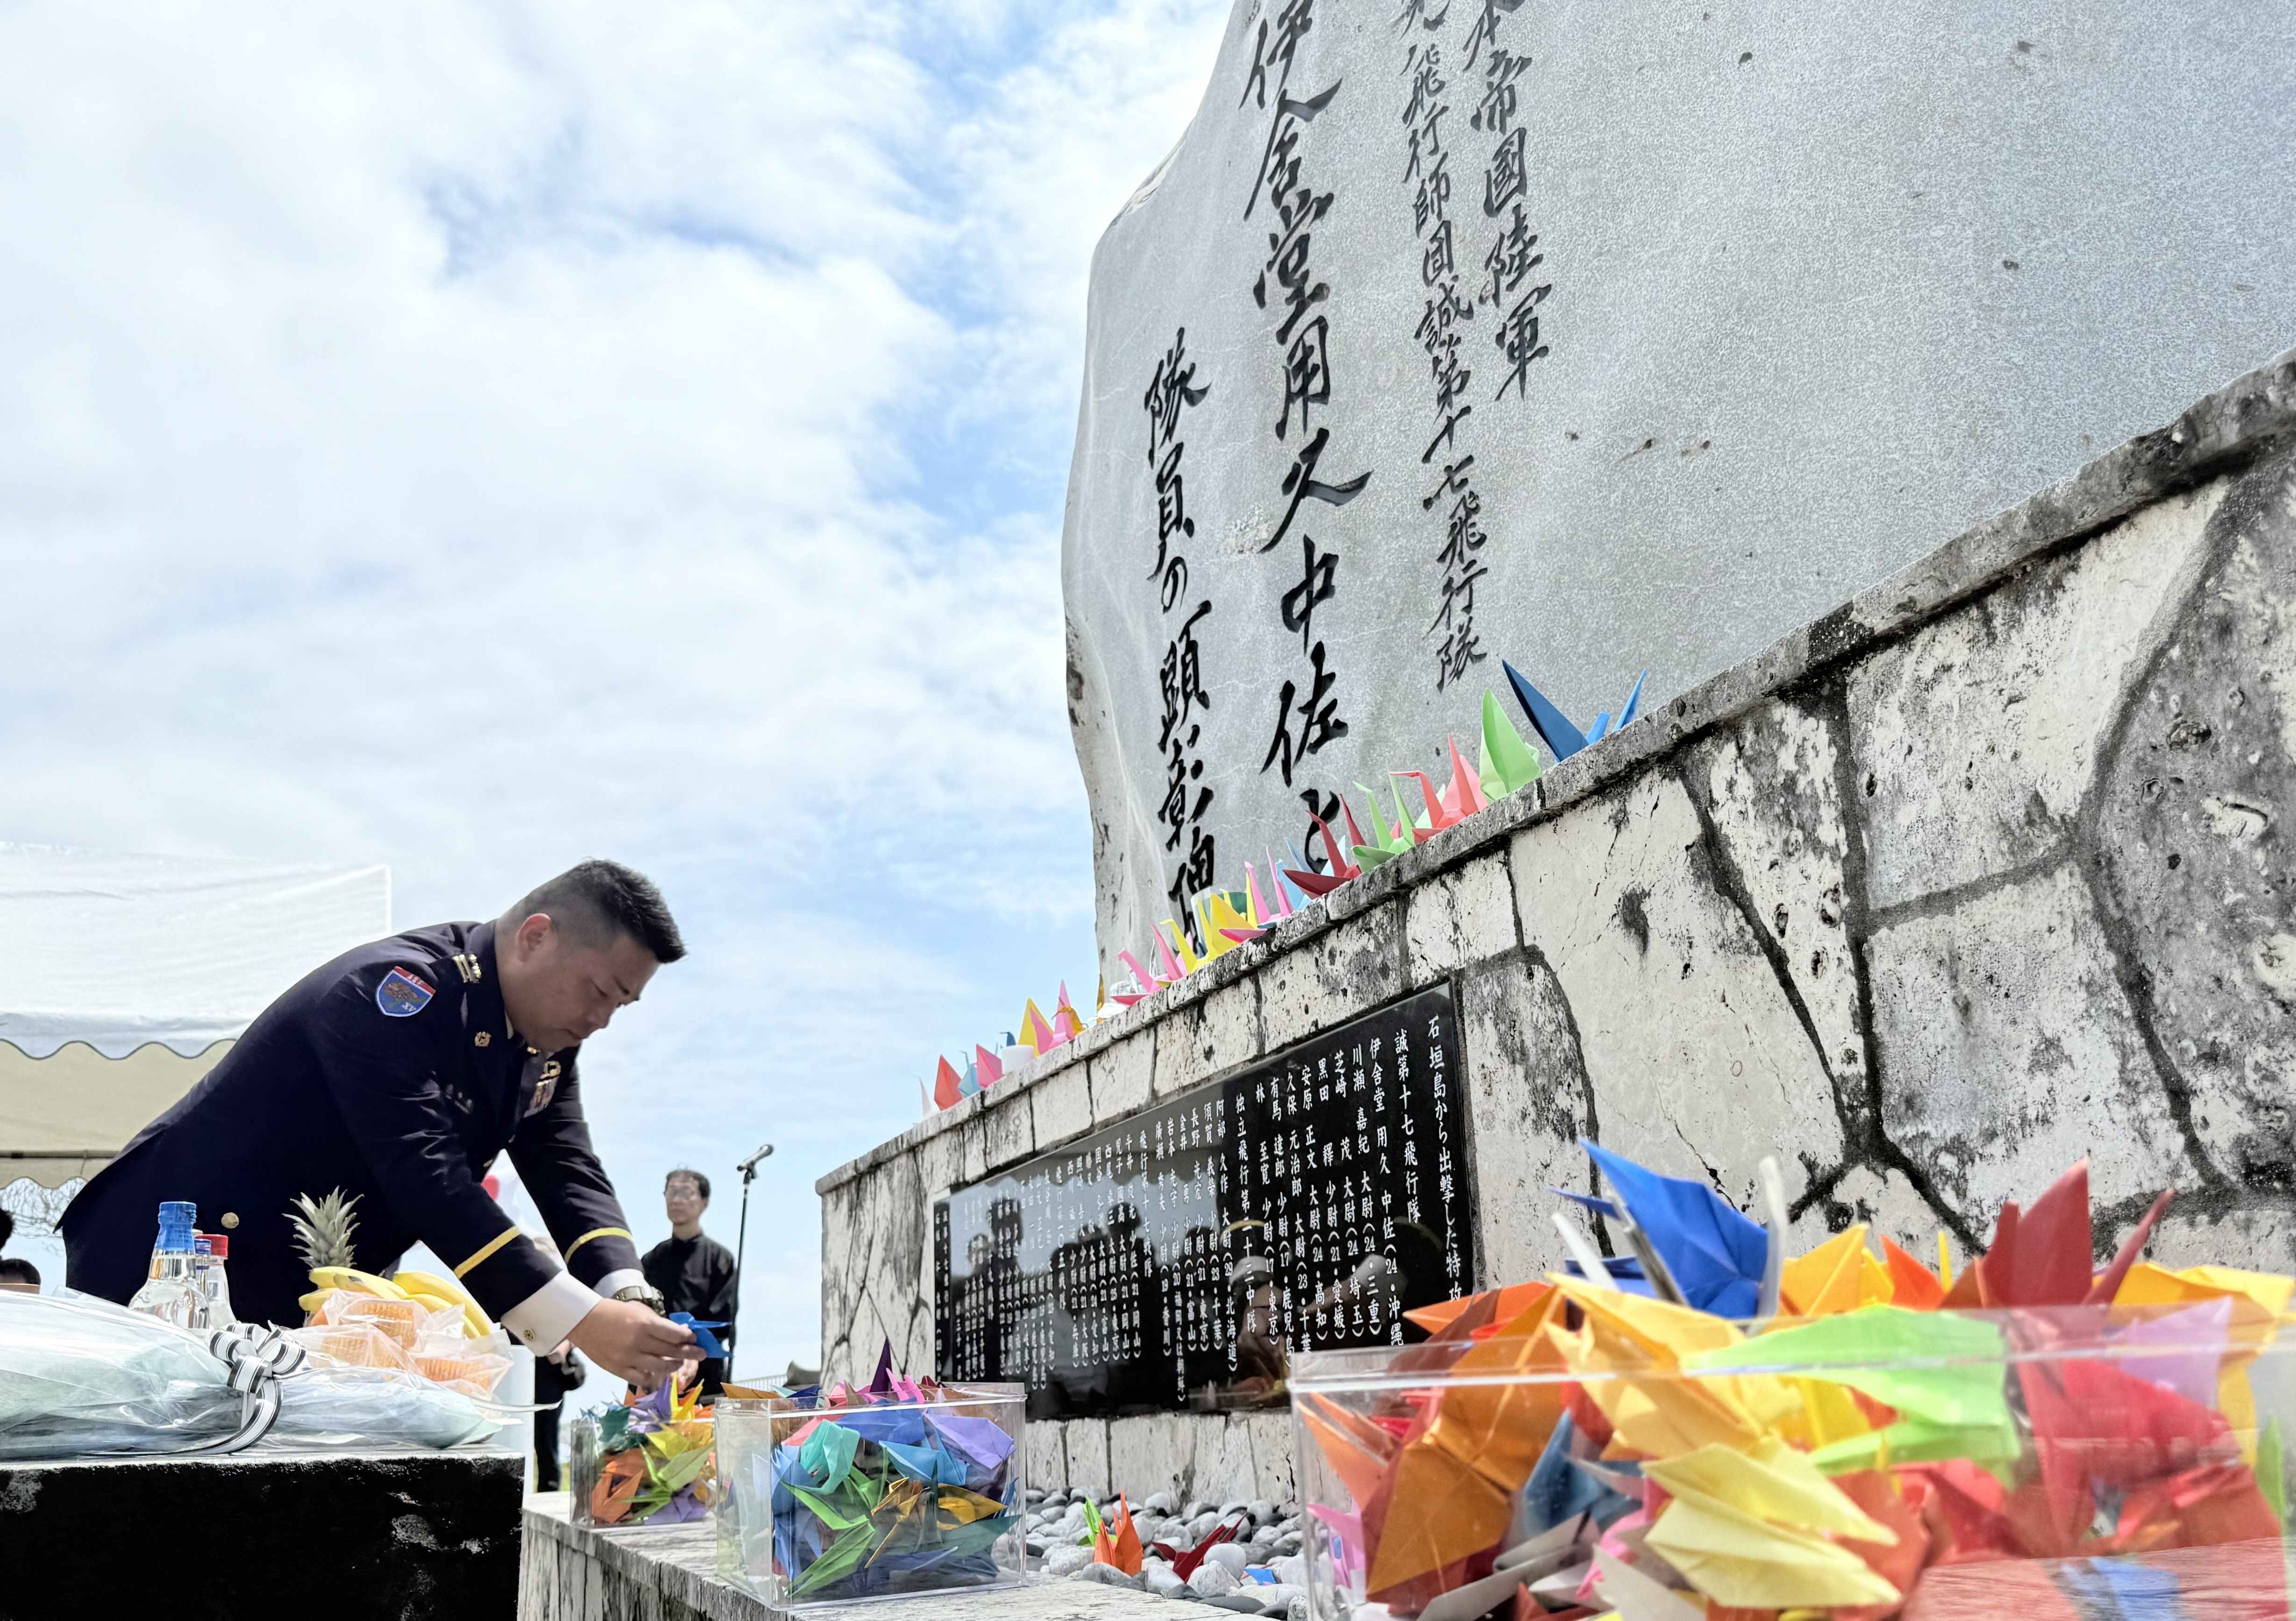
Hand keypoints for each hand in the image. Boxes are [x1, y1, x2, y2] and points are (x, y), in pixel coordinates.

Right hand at [567, 1297, 694, 1388]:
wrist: (586, 1321)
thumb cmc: (615, 1313)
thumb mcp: (639, 1310)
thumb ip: (659, 1323)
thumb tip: (680, 1333)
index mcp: (645, 1324)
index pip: (675, 1335)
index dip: (687, 1338)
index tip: (694, 1339)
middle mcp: (639, 1342)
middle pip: (671, 1352)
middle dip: (690, 1353)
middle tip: (701, 1354)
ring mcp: (628, 1358)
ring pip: (660, 1368)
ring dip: (674, 1366)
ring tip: (680, 1363)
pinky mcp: (618, 1369)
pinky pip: (642, 1378)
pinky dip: (652, 1377)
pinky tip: (657, 1373)